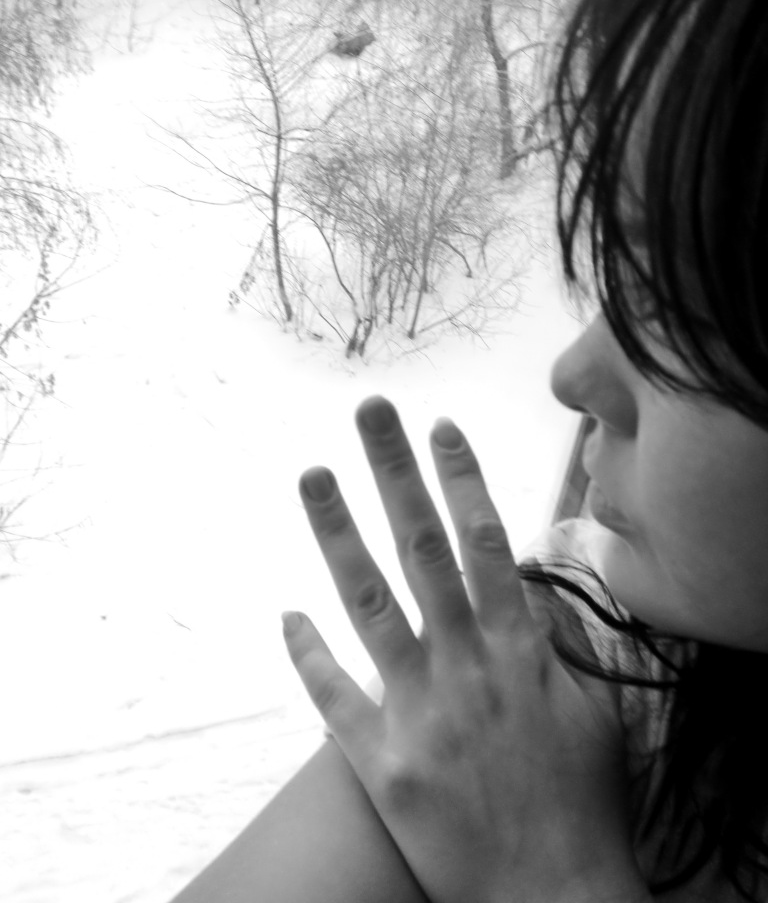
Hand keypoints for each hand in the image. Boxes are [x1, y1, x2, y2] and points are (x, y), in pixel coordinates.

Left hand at [283, 397, 650, 902]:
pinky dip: (308, 654)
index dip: (462, 477)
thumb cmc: (579, 802)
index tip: (439, 425)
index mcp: (518, 650)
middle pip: (421, 548)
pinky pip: (334, 698)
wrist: (553, 897)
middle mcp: (464, 665)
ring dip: (337, 533)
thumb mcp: (590, 712)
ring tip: (312, 474)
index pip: (485, 541)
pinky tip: (285, 613)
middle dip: (395, 471)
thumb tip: (526, 593)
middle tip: (370, 412)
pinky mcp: (382, 762)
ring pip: (368, 603)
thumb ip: (555, 645)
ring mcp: (418, 710)